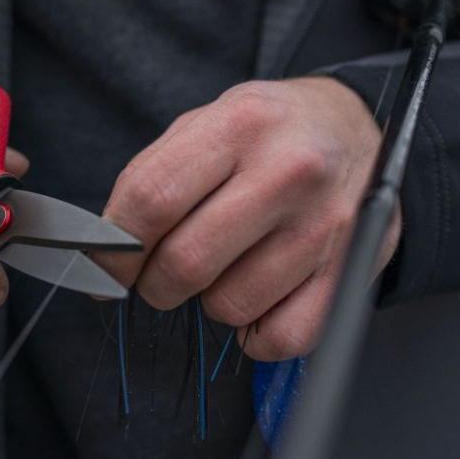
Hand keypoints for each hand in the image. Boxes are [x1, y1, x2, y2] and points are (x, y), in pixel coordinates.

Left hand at [95, 78, 399, 360]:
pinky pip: (284, 336)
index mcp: (237, 125)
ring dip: (208, 303)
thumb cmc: (265, 130)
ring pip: (230, 305)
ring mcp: (325, 225)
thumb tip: (106, 246)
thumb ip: (154, 175)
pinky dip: (256, 335)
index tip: (102, 268)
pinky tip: (256, 300)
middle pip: (186, 261)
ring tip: (221, 269)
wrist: (357, 126)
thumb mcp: (205, 121)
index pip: (152, 198)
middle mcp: (287, 171)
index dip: (114, 246)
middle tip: (156, 276)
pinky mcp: (355, 271)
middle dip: (153, 283)